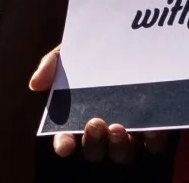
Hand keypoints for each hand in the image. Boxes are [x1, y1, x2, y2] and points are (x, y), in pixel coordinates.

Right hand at [29, 46, 172, 163]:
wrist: (131, 37)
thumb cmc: (94, 51)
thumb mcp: (70, 52)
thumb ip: (51, 65)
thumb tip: (35, 84)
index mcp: (77, 116)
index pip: (66, 138)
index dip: (63, 143)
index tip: (64, 144)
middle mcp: (102, 129)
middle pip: (94, 150)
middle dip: (93, 142)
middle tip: (95, 122)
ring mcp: (128, 131)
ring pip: (121, 153)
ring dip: (118, 146)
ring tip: (119, 127)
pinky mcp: (153, 128)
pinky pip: (153, 144)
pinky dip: (152, 140)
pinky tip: (152, 127)